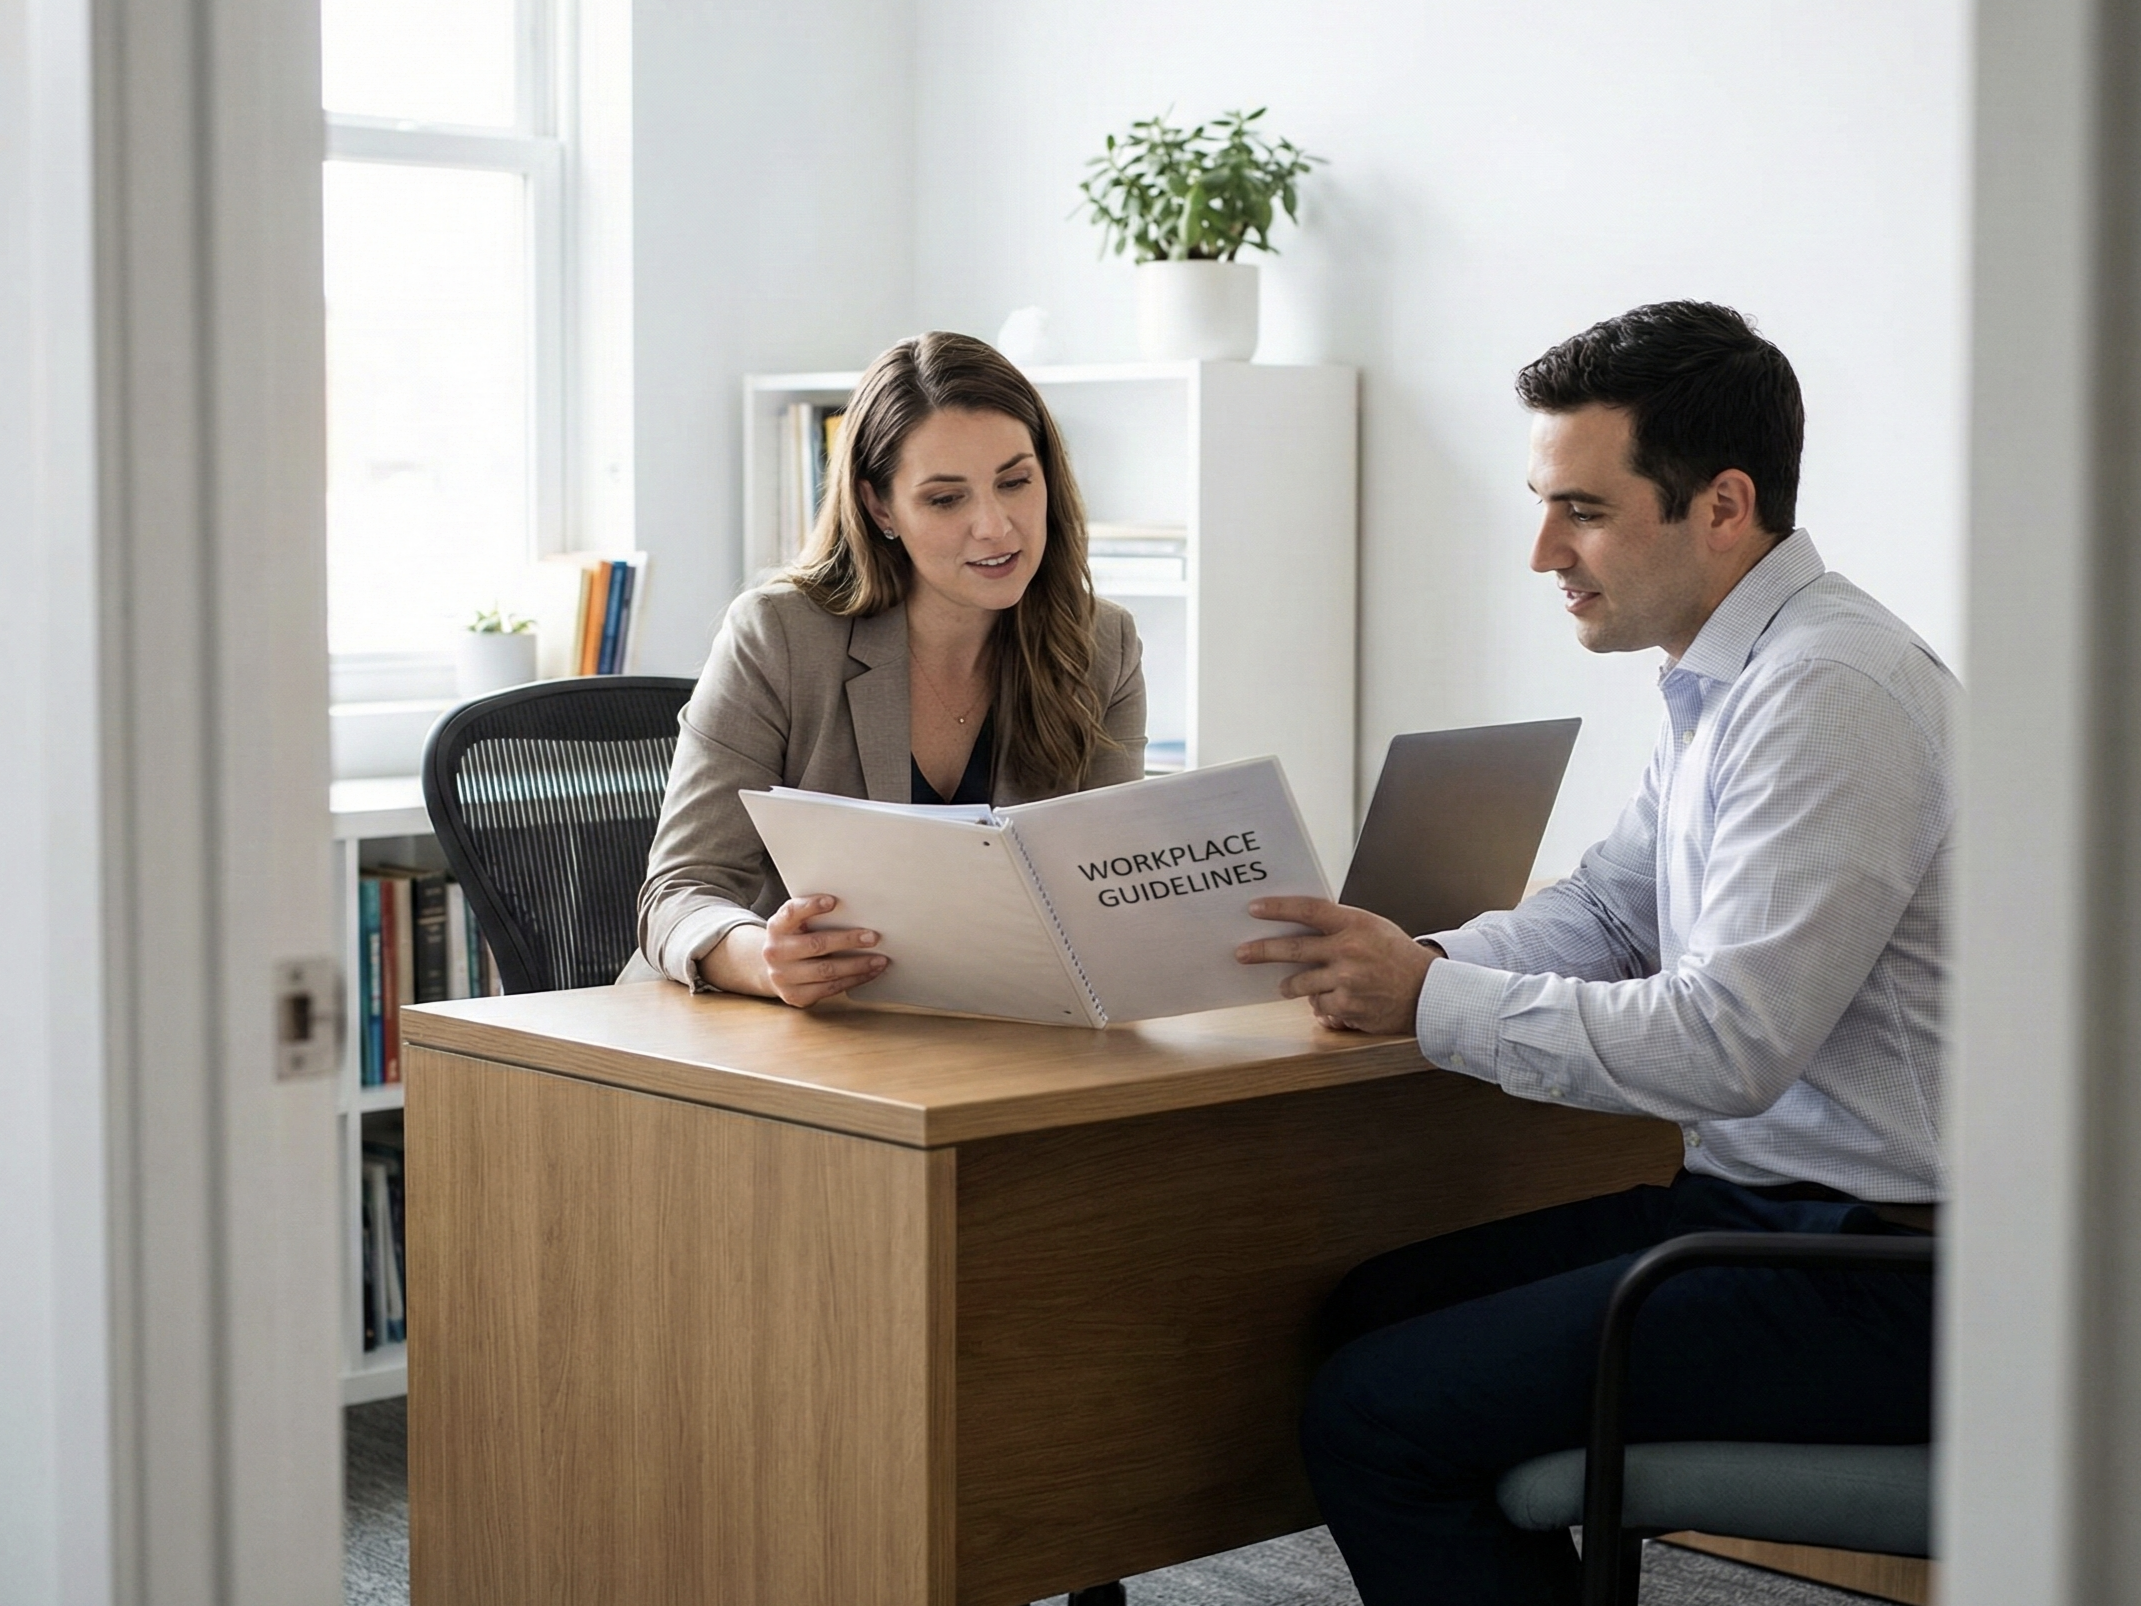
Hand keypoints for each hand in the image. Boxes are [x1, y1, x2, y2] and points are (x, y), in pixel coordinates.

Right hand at [702, 895, 887, 1006]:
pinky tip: (869, 973)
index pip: (792, 913)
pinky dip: (853, 980)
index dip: (811, 906)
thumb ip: (814, 916)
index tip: (833, 901)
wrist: (774, 970)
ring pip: (826, 971)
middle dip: (848, 940)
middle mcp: (775, 952)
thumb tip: (857, 910)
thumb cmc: (795, 940)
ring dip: (857, 965)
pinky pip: (830, 988)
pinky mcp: (796, 996)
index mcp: (777, 927)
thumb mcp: (797, 924)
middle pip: (815, 944)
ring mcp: (783, 977)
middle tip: (873, 937)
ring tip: (879, 960)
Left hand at [1234, 897, 1436, 1033]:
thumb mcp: (1373, 928)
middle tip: (1241, 953)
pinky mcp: (1347, 1006)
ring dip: (1290, 986)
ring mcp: (1347, 980)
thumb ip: (1339, 926)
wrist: (1429, 993)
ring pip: (1300, 984)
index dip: (1278, 908)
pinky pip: (1318, 1005)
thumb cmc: (1397, 957)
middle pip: (1293, 949)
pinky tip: (1333, 1000)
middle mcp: (1349, 950)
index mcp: (1355, 924)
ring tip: (1285, 986)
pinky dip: (1320, 1003)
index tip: (1254, 909)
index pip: (1308, 910)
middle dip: (1262, 951)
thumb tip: (1298, 926)